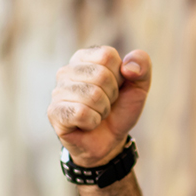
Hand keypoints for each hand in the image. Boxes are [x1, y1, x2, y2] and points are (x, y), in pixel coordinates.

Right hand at [47, 47, 151, 166]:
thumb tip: (128, 67)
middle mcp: (66, 70)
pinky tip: (87, 124)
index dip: (119, 75)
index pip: (107, 55)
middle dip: (112, 95)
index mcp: (85, 57)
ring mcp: (58, 91)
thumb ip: (141, 63)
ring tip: (97, 113)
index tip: (116, 87)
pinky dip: (92, 122)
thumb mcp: (139, 84)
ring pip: (92, 95)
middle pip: (101, 75)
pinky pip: (81, 113)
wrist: (110, 140)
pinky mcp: (54, 112)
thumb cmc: (120, 108)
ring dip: (103, 110)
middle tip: (106, 104)